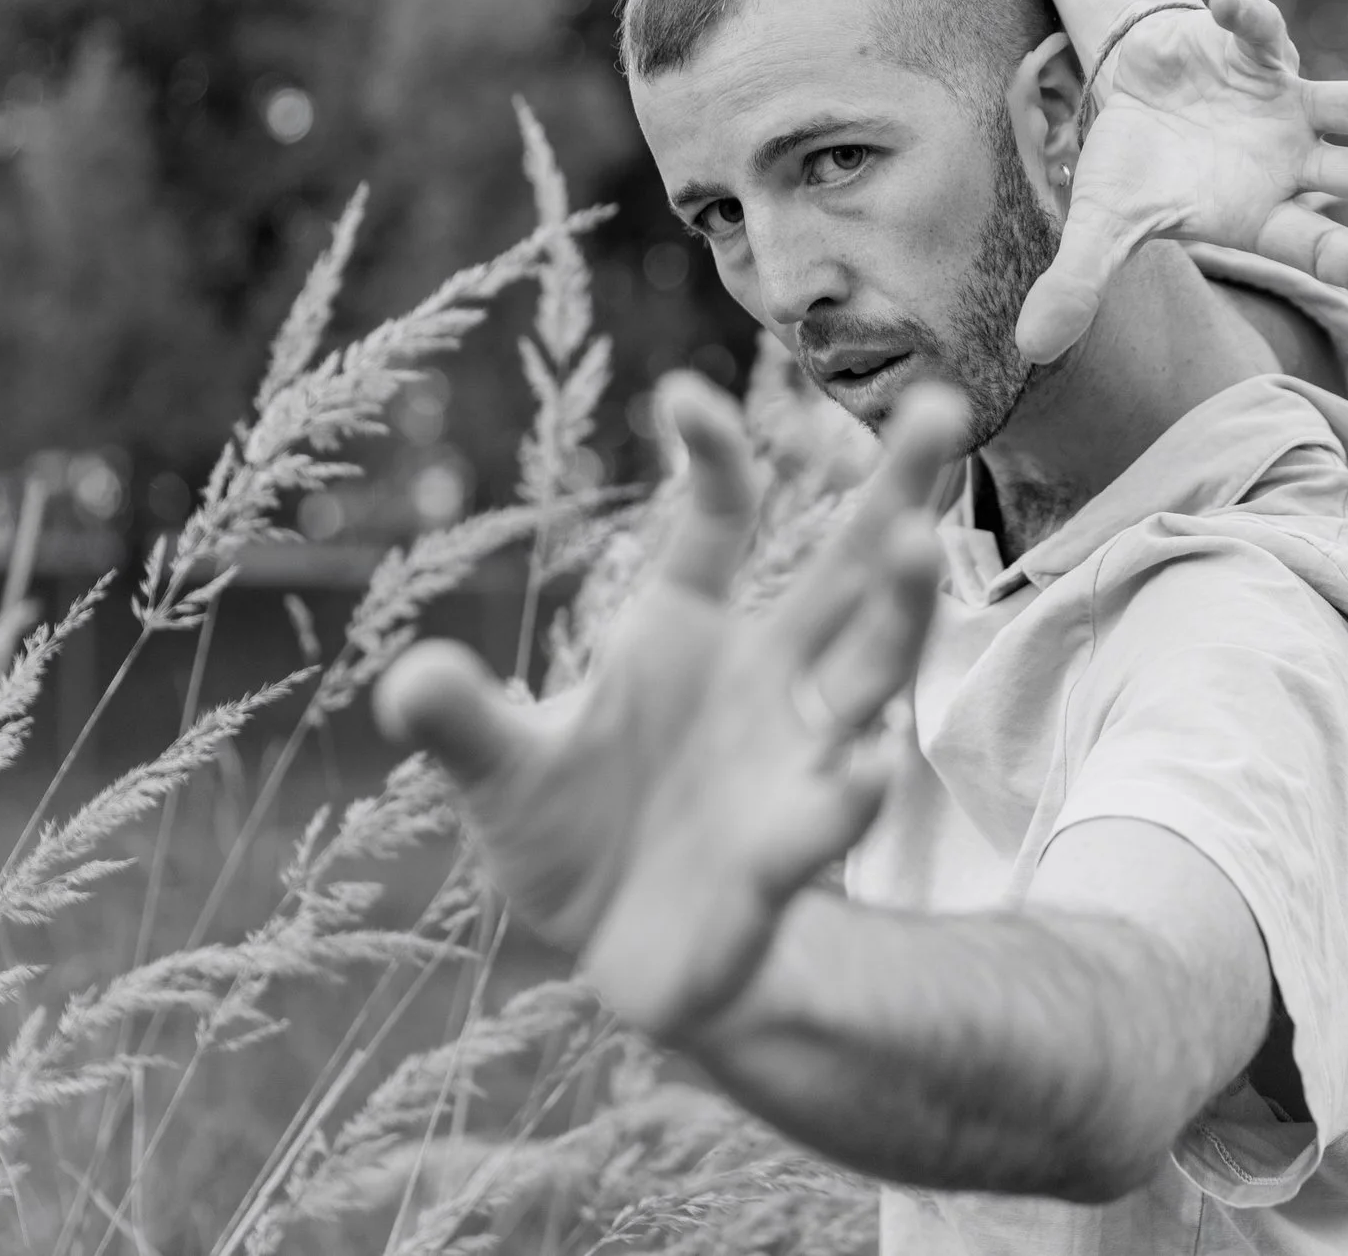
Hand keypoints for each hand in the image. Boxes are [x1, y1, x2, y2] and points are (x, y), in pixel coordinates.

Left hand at [374, 374, 965, 1039]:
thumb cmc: (571, 831)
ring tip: (915, 547)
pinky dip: (847, 794)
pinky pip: (826, 814)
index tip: (679, 396)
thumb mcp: (498, 771)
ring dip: (897, 610)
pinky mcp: (787, 854)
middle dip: (897, 494)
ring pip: (869, 672)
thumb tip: (407, 680)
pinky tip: (870, 768)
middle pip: (848, 573)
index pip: (721, 522)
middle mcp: (768, 677)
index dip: (711, 457)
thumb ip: (461, 723)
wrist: (620, 952)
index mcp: (691, 628)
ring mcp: (793, 759)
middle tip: (940, 406)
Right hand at [1018, 0, 1347, 363]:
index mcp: (1260, 214)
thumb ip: (1080, 283)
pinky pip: (1262, 31)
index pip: (1320, 242)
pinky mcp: (1264, 53)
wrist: (1126, 93)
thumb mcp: (1101, 227)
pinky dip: (1248, 17)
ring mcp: (1287, 107)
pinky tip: (1228, 2)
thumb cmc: (1129, 170)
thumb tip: (1031, 348)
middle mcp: (1291, 164)